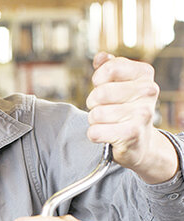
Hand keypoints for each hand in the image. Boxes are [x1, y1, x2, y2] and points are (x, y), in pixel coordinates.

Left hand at [87, 52, 177, 183]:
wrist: (140, 142)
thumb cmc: (124, 108)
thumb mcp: (118, 84)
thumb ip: (108, 67)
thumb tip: (101, 57)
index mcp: (144, 74)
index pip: (109, 68)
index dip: (98, 80)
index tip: (103, 86)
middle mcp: (148, 91)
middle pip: (99, 93)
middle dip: (93, 103)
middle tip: (104, 109)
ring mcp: (143, 113)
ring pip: (96, 114)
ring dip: (95, 121)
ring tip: (108, 123)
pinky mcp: (132, 134)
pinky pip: (95, 132)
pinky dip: (95, 135)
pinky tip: (107, 135)